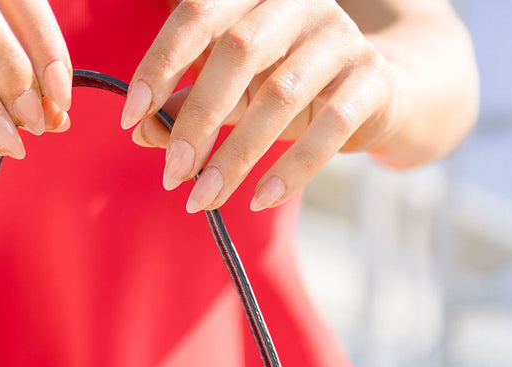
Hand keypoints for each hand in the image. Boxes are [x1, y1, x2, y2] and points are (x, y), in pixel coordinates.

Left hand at [120, 0, 411, 211]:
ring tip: (203, 198)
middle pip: (238, 52)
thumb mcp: (237, 90)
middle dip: (197, 118)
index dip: (161, 62)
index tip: (132, 115)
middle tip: (171, 173)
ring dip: (235, 155)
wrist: (379, 92)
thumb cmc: (291, 85)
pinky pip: (329, 128)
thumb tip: (141, 130)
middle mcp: (300, 3)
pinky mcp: (371, 82)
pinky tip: (259, 200)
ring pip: (280, 95)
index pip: (199, 12)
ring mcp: (340, 39)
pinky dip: (290, 170)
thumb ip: (188, 102)